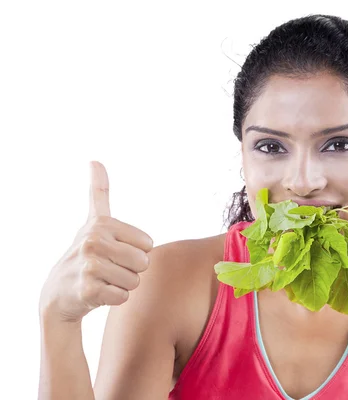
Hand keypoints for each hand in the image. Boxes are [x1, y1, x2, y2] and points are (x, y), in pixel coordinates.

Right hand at [39, 161, 153, 322]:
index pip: (148, 244)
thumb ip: (98, 191)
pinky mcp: (88, 289)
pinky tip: (98, 292)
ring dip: (123, 285)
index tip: (115, 251)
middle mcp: (93, 241)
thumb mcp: (92, 221)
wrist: (59, 292)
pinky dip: (115, 298)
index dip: (136, 252)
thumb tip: (94, 160)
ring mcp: (89, 266)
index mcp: (102, 224)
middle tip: (110, 268)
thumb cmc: (85, 253)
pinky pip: (123, 296)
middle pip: (143, 263)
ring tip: (103, 280)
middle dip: (131, 270)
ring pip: (135, 281)